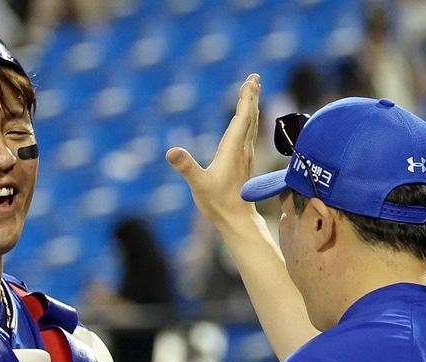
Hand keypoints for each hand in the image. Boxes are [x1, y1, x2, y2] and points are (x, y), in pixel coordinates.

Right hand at [166, 73, 261, 224]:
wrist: (237, 221)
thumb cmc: (218, 204)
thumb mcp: (199, 185)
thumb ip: (186, 167)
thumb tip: (171, 152)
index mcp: (233, 149)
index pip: (242, 118)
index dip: (246, 99)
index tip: (251, 81)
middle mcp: (242, 149)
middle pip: (249, 116)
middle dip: (251, 96)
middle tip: (254, 77)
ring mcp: (245, 155)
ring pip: (251, 124)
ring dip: (251, 106)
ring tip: (252, 90)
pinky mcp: (243, 161)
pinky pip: (248, 134)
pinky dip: (248, 120)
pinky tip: (247, 118)